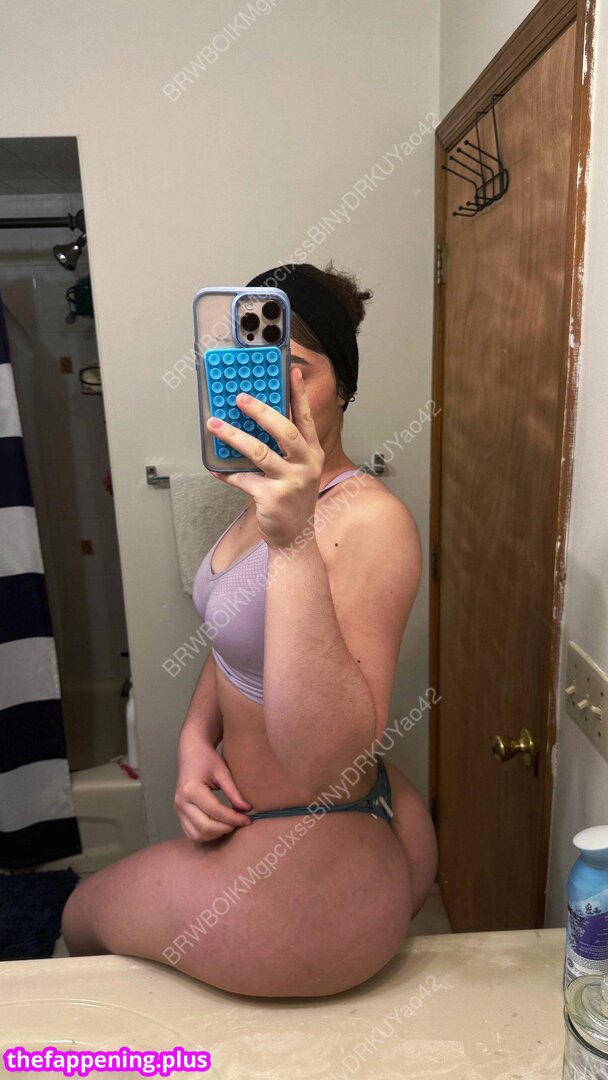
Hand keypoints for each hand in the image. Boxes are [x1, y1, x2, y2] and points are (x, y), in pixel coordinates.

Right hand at [174, 739, 253, 842]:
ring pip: (197, 834)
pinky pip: (192, 833)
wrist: (192, 753)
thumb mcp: (223, 772)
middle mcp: (181, 801)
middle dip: (226, 828)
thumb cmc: (207, 759)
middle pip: (205, 827)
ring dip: (216, 834)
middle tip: (241, 823)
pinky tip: (219, 826)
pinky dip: (207, 835)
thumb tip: (247, 809)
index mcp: (191, 789)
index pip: (215, 811)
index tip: (248, 819)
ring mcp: (178, 809)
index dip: (234, 818)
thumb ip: (234, 792)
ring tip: (231, 825)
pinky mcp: (179, 814)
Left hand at [207, 366, 324, 548]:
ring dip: (234, 436)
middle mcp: (306, 464)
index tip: (291, 371)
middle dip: (260, 411)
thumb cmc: (292, 498)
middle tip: (239, 397)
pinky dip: (226, 473)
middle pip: (284, 430)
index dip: (298, 394)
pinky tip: (215, 467)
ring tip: (215, 424)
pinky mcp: (273, 498)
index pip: (306, 417)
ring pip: (260, 452)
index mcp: (312, 453)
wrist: (295, 536)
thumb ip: (283, 448)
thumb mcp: (297, 469)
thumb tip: (255, 421)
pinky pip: (243, 479)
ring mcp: (291, 482)